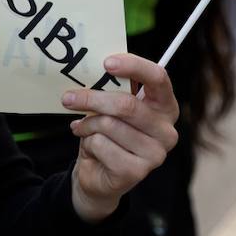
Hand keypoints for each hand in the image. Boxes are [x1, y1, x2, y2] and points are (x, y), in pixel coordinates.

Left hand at [63, 53, 179, 222]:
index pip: (159, 78)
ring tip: (84, 129)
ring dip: (87, 125)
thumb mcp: (110, 107)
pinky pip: (101, 145)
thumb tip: (90, 72)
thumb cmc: (108, 132)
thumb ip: (110, 89)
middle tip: (68, 98)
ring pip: (109, 125)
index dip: (134, 66)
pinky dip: (88, 143)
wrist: (100, 172)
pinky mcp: (137, 172)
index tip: (107, 63)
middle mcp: (166, 131)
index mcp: (165, 107)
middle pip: (126, 104)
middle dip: (92, 99)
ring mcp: (155, 154)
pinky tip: (92, 148)